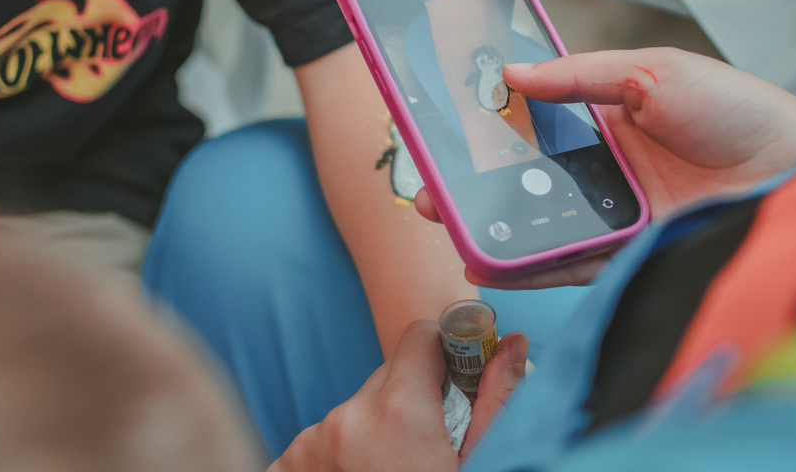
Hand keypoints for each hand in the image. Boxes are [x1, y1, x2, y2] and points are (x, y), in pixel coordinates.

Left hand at [271, 320, 529, 471]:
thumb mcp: (481, 466)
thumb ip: (496, 399)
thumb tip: (513, 340)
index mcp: (398, 410)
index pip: (420, 337)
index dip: (444, 357)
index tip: (456, 385)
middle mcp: (345, 419)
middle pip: (385, 381)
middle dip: (409, 404)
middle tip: (426, 455)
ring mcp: (306, 447)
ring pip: (353, 415)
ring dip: (372, 435)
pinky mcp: (282, 469)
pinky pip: (319, 445)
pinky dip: (338, 460)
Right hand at [416, 48, 795, 288]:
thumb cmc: (739, 110)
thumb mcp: (653, 71)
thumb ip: (580, 75)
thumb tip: (513, 72)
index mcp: (602, 116)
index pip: (526, 119)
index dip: (482, 123)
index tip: (439, 123)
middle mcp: (600, 168)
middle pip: (519, 176)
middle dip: (468, 180)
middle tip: (425, 183)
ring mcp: (610, 212)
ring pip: (534, 220)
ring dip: (486, 222)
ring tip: (444, 220)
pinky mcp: (626, 252)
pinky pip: (566, 261)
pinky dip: (526, 264)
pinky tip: (488, 259)